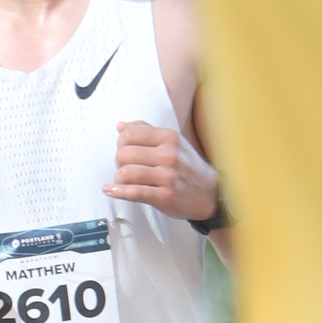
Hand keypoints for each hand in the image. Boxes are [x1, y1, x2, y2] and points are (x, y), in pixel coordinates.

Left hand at [105, 119, 221, 224]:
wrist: (211, 193)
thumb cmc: (188, 167)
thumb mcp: (172, 142)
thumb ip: (146, 131)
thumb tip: (121, 126)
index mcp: (168, 137)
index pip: (129, 134)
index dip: (120, 143)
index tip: (124, 151)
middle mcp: (168, 154)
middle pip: (123, 154)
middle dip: (118, 162)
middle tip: (125, 167)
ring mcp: (167, 176)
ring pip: (125, 173)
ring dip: (118, 178)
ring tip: (122, 180)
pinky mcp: (164, 196)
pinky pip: (134, 192)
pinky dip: (118, 191)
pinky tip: (110, 190)